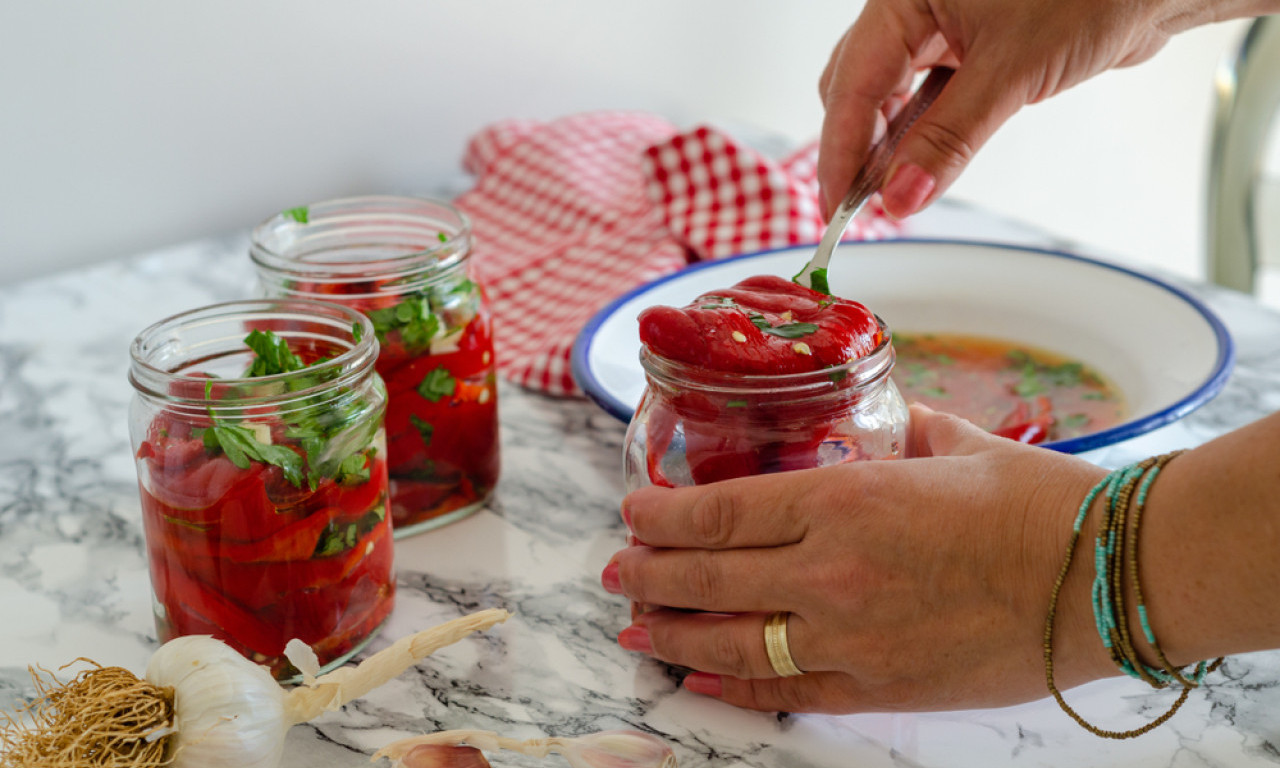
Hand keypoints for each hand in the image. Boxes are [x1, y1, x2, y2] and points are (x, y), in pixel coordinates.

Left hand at [602, 405, 1114, 712]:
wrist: (1105, 577)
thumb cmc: (1037, 502)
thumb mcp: (953, 444)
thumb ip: (896, 429)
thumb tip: (872, 417)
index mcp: (846, 497)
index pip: (722, 510)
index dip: (663, 515)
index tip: (631, 511)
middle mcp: (832, 570)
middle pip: (710, 577)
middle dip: (650, 573)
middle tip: (616, 569)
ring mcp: (852, 636)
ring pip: (734, 641)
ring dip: (672, 631)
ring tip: (634, 625)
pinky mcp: (881, 686)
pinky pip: (787, 693)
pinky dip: (734, 686)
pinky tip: (697, 676)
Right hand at [816, 0, 1199, 219]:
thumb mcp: (1012, 71)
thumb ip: (949, 139)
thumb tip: (902, 196)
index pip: (852, 83)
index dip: (841, 152)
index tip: (839, 207)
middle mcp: (914, 7)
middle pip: (856, 89)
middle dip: (858, 150)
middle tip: (863, 207)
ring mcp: (938, 27)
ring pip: (886, 96)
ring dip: (889, 146)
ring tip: (896, 191)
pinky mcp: (965, 49)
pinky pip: (922, 98)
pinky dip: (919, 135)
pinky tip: (923, 163)